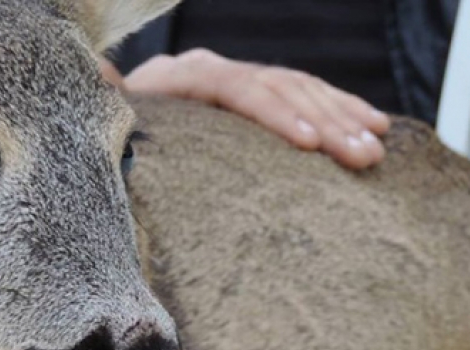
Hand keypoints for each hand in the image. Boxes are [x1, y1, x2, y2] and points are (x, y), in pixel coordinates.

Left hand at [102, 49, 390, 169]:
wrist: (118, 124)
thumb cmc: (113, 134)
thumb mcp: (108, 118)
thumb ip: (107, 97)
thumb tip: (94, 72)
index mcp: (180, 77)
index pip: (234, 86)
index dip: (273, 114)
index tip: (308, 145)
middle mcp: (214, 71)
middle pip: (278, 88)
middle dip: (325, 122)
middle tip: (362, 157)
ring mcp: (239, 82)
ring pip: (301, 90)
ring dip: (343, 118)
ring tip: (375, 151)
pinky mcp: (257, 99)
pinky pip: (308, 97)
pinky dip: (341, 110)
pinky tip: (375, 125)